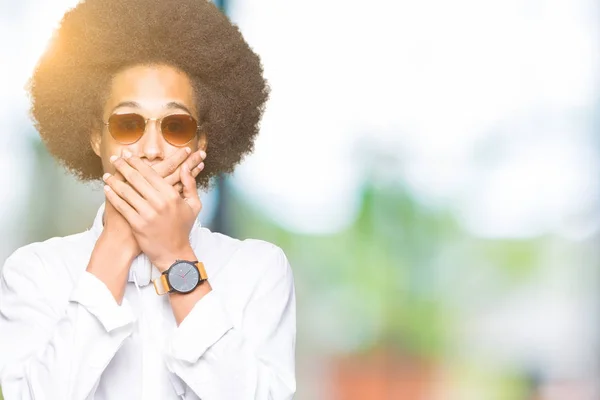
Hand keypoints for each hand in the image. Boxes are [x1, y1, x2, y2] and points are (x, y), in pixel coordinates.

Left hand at [102, 151, 202, 271]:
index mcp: (172, 195)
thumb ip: (190, 184)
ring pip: (126, 191)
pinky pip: (122, 206)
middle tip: (115, 158)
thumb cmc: (183, 228)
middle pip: (136, 179)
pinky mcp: (137, 224)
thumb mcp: (193, 205)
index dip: (137, 162)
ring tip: (107, 174)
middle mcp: (159, 202)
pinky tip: (107, 189)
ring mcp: (147, 214)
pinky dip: (113, 196)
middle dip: (123, 166)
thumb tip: (185, 167)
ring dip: (114, 180)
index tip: (128, 155)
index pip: (150, 173)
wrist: (174, 253)